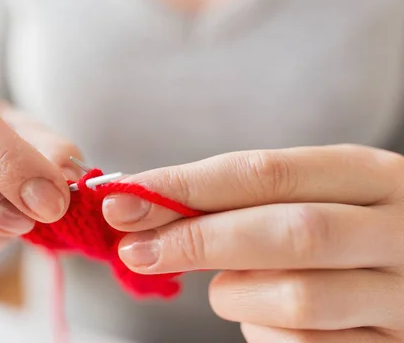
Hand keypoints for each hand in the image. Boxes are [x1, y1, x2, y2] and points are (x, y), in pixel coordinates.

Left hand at [104, 145, 403, 341]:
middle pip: (287, 233)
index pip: (265, 173)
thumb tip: (140, 210)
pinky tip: (268, 315)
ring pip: (296, 299)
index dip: (185, 187)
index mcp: (370, 176)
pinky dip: (263, 332)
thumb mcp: (307, 197)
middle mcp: (398, 232)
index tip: (124, 199)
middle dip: (197, 241)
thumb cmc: (338, 231)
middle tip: (136, 250)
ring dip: (237, 294)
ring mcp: (403, 297)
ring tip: (234, 286)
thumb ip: (240, 201)